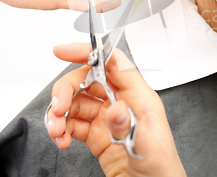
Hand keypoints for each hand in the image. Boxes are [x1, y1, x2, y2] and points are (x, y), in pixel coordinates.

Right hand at [46, 43, 185, 176]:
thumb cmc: (161, 166)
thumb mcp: (148, 142)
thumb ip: (129, 124)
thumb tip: (115, 107)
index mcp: (138, 96)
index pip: (111, 63)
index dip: (87, 52)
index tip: (64, 51)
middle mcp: (121, 103)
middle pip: (87, 80)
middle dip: (66, 90)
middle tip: (57, 106)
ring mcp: (107, 119)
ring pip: (76, 102)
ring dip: (60, 113)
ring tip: (56, 129)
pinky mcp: (97, 136)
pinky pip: (73, 124)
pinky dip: (61, 129)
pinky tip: (61, 139)